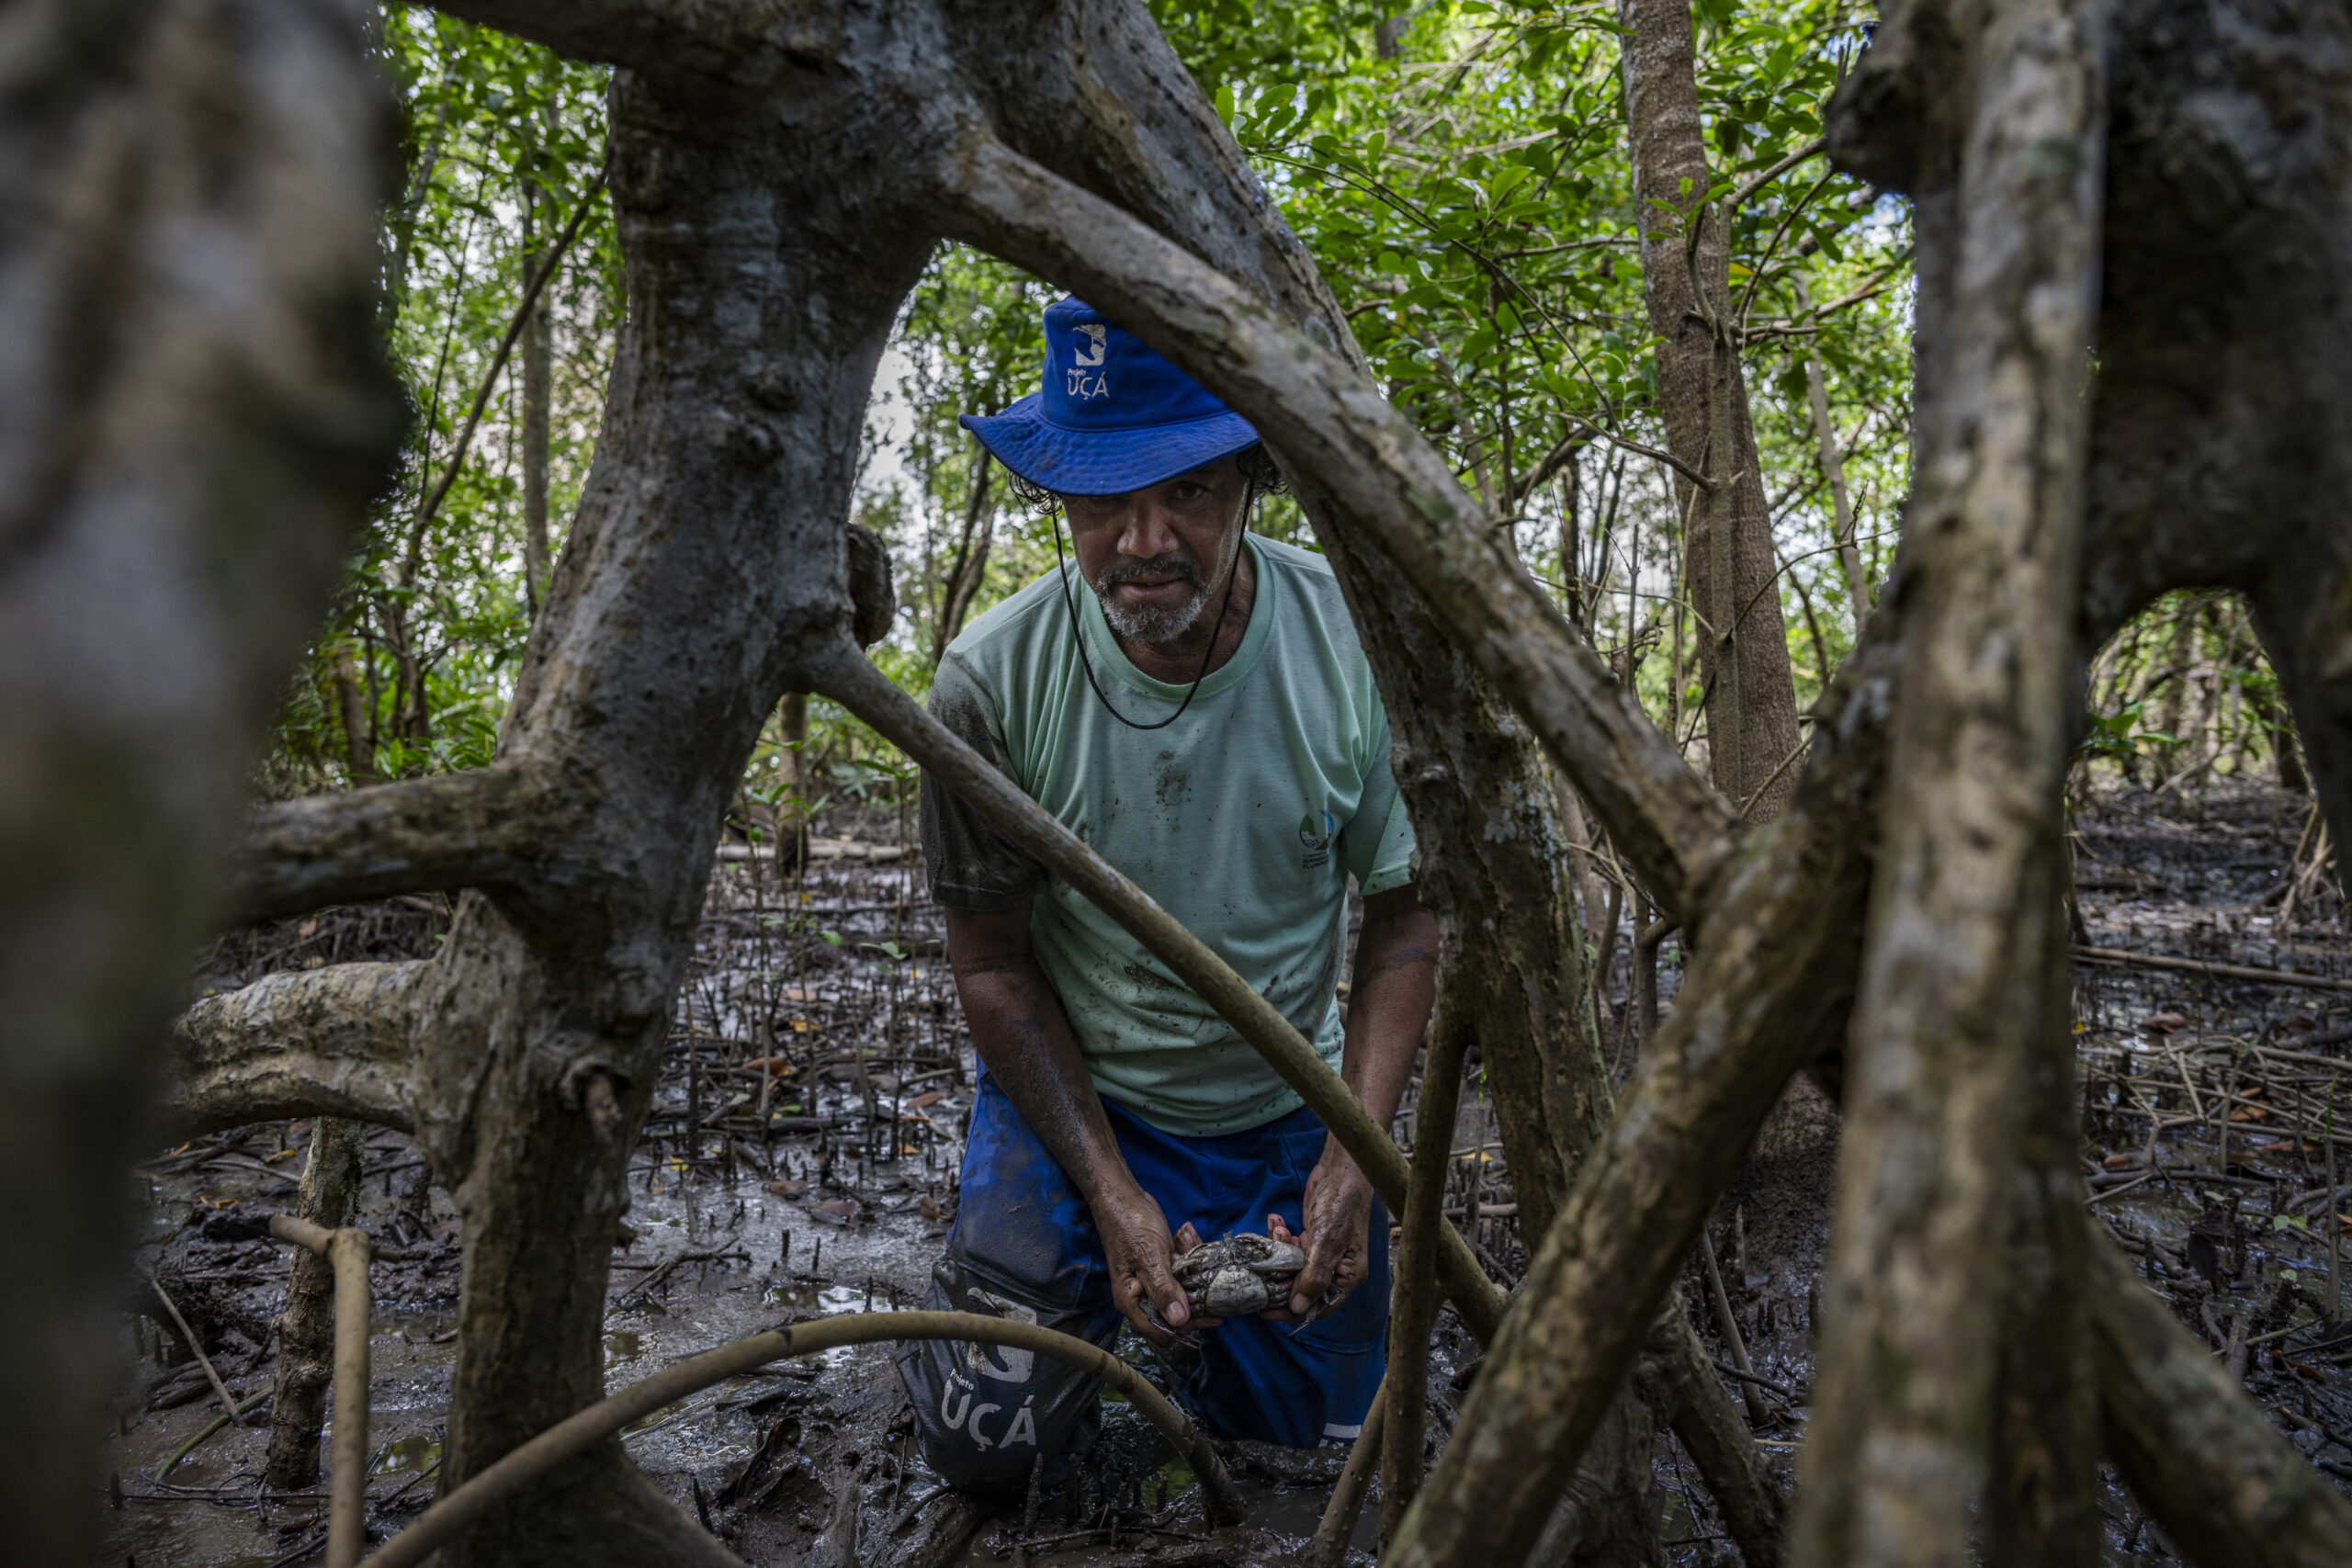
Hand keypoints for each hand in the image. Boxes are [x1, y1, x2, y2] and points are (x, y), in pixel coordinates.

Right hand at [1092, 1180, 1207, 1344]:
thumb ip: (1164, 1290)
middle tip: (1215, 1284)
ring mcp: (1154, 1282)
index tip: (1212, 1314)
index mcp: (1132, 1301)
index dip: (1186, 1327)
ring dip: (1196, 1278)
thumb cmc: (1130, 1225)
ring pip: (1183, 1293)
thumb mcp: (1149, 1258)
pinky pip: (1183, 1275)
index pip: (1162, 1331)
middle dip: (1197, 1300)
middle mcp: (1142, 1297)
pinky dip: (1191, 1263)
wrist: (1124, 1197)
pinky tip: (1190, 1242)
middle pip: (1177, 1314)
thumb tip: (1180, 1321)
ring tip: (1199, 1254)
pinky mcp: (1163, 1268)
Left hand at [1265, 1150, 1373, 1321]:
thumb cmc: (1342, 1205)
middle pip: (1301, 1288)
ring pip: (1291, 1267)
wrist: (1342, 1170)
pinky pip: (1290, 1249)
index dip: (1290, 1311)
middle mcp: (1336, 1270)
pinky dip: (1280, 1238)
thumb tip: (1297, 1309)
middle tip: (1261, 1267)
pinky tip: (1277, 1221)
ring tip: (1278, 1230)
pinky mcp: (1312, 1239)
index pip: (1317, 1307)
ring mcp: (1323, 1254)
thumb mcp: (1327, 1243)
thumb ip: (1313, 1277)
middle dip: (1280, 1276)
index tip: (1263, 1310)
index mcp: (1347, 1277)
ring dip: (1279, 1251)